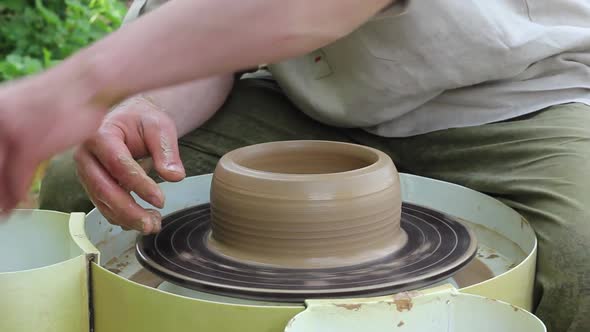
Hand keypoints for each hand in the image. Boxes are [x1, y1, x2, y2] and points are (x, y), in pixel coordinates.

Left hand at [0, 75, 106, 211]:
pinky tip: (21, 206)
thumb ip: (9, 128)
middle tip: (1, 209)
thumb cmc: (64, 96)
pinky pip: (15, 181)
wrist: (89, 84)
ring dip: (2, 200)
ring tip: (6, 214)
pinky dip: (17, 198)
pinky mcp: (28, 146)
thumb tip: (5, 150)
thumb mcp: (26, 109)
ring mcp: (7, 132)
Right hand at [74, 96, 185, 232]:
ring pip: (102, 202)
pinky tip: (144, 220)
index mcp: (99, 134)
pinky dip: (123, 217)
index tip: (160, 200)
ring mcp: (86, 172)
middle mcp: (86, 155)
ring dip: (127, 218)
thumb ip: (166, 151)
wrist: (128, 119)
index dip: (139, 185)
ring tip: (153, 224)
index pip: (118, 164)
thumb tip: (175, 176)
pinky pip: (104, 205)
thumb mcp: (159, 127)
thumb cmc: (142, 120)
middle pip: (103, 188)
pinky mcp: (92, 184)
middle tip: (152, 224)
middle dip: (128, 211)